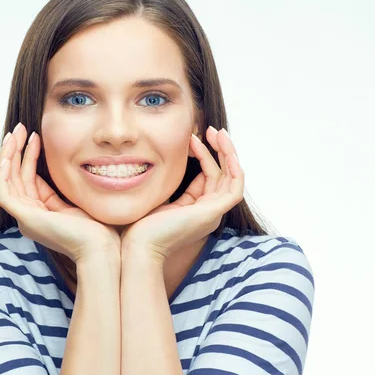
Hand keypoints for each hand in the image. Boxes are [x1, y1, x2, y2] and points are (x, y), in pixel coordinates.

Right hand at [0, 123, 120, 262]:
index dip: (29, 157)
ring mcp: (26, 219)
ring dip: (8, 156)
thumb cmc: (100, 230)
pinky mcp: (26, 219)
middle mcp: (30, 217)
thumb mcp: (80, 201)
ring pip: (7, 182)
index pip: (28, 181)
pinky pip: (4, 194)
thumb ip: (68, 188)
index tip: (36, 136)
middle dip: (16, 151)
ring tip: (16, 133)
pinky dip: (3, 174)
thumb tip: (74, 165)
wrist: (102, 248)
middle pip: (15, 178)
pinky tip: (8, 156)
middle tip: (20, 128)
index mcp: (43, 214)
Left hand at [120, 126, 243, 260]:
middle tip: (212, 129)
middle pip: (224, 175)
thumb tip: (161, 160)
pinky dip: (235, 168)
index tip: (192, 138)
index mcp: (195, 210)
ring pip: (232, 178)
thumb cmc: (141, 227)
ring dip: (228, 153)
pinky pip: (235, 188)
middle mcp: (208, 212)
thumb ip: (167, 183)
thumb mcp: (157, 197)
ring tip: (218, 133)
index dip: (205, 155)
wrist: (139, 245)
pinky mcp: (214, 212)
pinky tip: (226, 151)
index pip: (209, 177)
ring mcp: (213, 213)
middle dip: (220, 150)